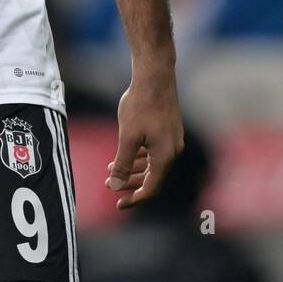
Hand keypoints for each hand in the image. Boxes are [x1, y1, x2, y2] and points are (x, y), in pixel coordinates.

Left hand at [106, 71, 183, 209]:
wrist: (155, 77)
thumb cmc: (140, 106)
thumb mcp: (127, 138)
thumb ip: (122, 164)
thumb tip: (117, 186)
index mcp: (165, 157)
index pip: (151, 188)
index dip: (134, 198)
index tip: (118, 204)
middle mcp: (173, 151)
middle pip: (152, 177)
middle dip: (130, 182)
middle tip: (109, 185)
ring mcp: (172, 139)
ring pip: (152, 163)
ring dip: (132, 168)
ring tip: (111, 168)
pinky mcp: (168, 129)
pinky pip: (154, 151)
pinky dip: (139, 155)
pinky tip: (124, 152)